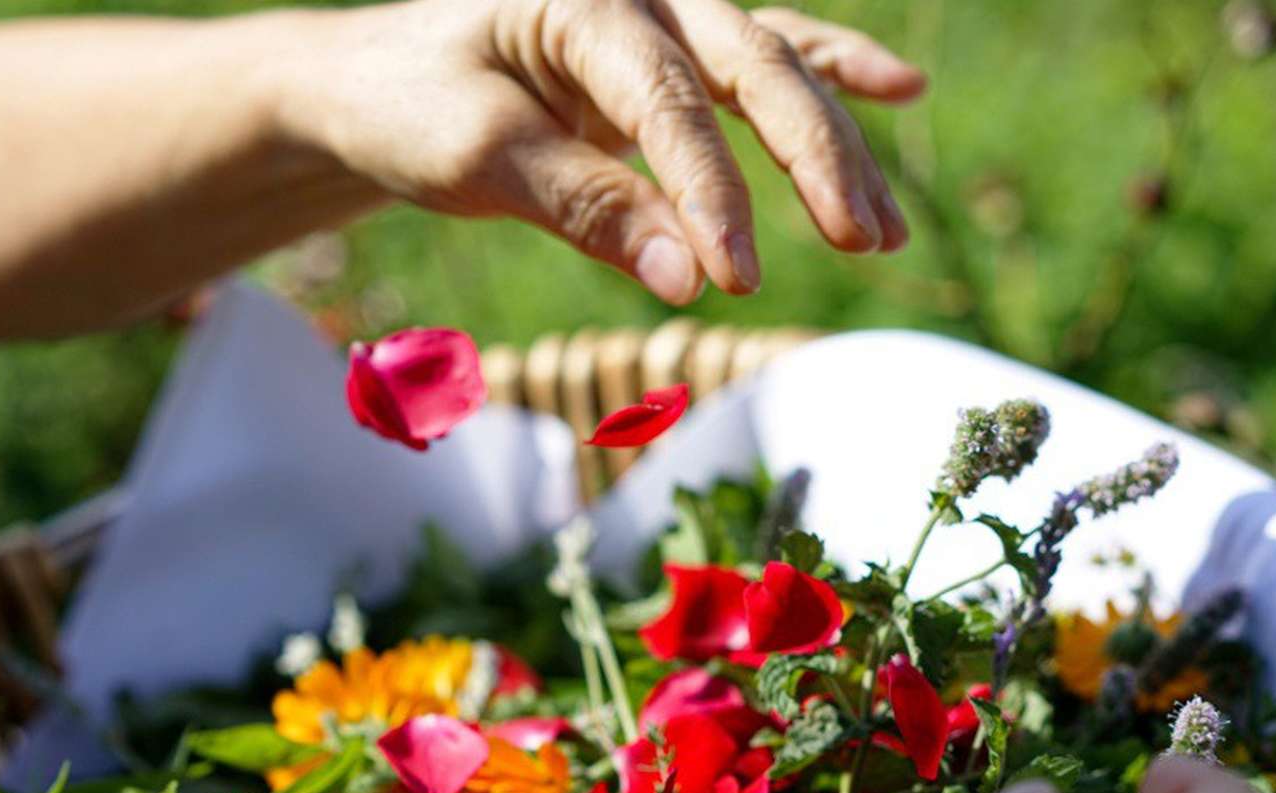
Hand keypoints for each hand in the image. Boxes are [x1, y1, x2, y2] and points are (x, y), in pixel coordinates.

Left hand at [285, 0, 925, 303]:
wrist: (375, 81)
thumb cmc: (410, 107)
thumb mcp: (477, 157)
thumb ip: (585, 209)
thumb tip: (688, 283)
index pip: (666, 102)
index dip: (711, 192)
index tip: (735, 279)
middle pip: (753, 66)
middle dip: (816, 159)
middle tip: (864, 241)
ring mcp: (661, 17)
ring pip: (772, 69)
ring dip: (835, 146)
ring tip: (884, 231)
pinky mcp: (666, 56)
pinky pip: (763, 57)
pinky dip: (830, 73)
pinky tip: (901, 89)